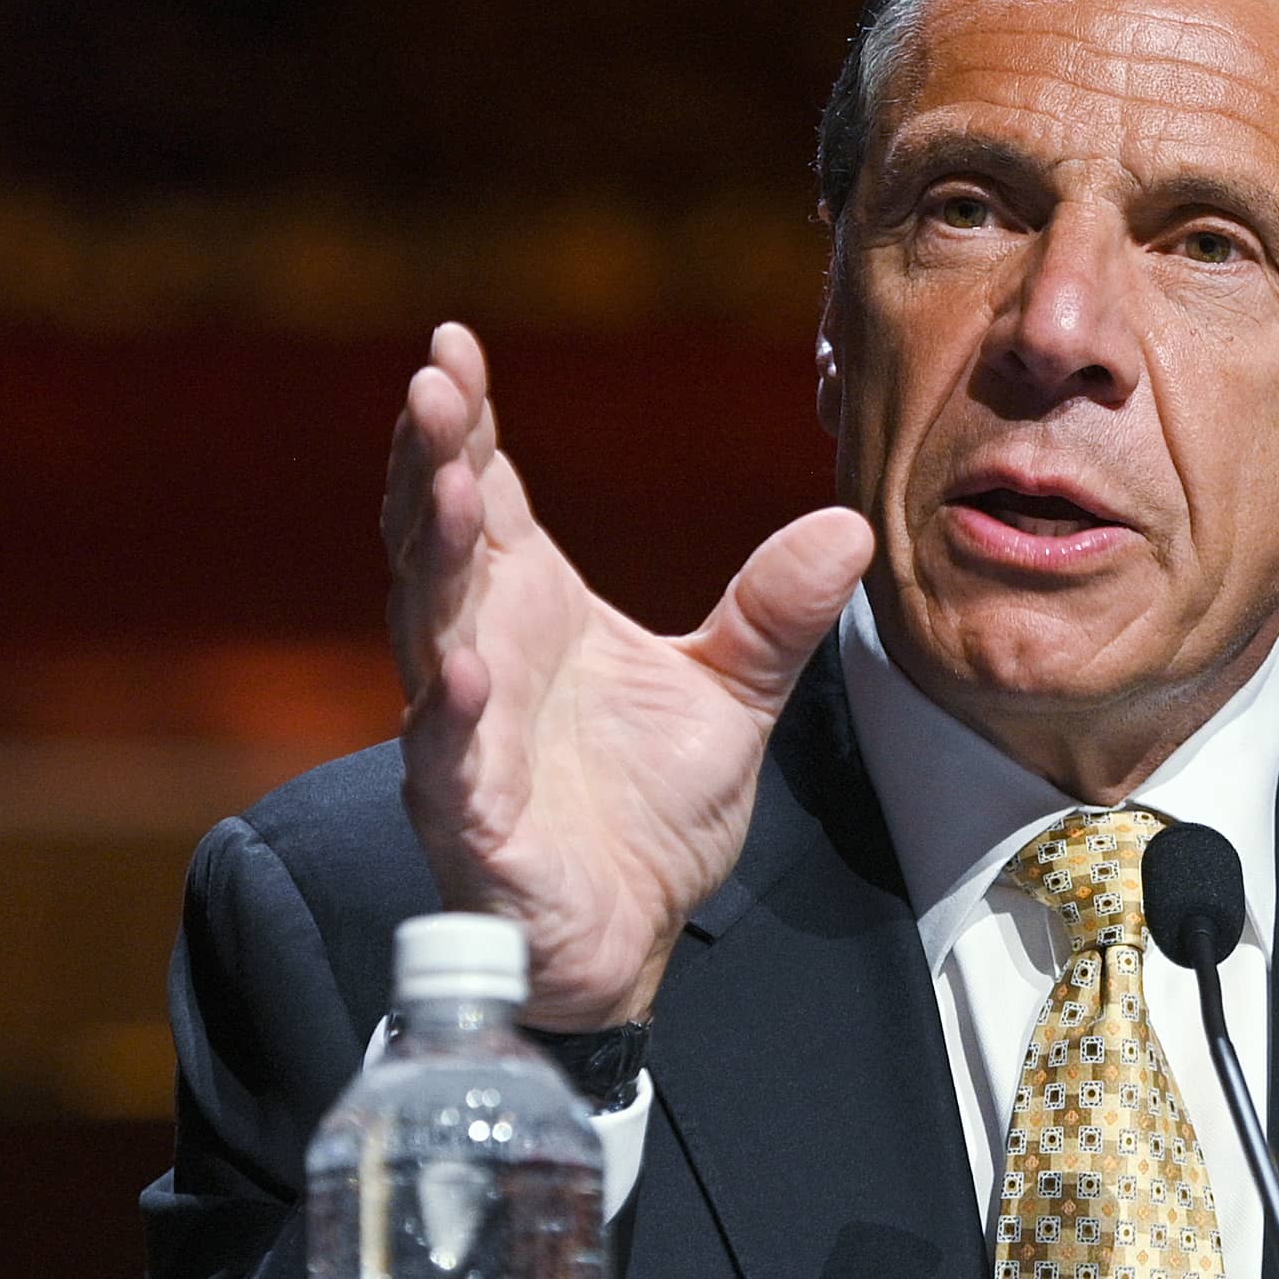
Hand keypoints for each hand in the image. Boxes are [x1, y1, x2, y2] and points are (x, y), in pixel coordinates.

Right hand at [384, 323, 873, 1028]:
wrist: (630, 935)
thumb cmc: (651, 810)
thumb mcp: (733, 695)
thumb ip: (773, 612)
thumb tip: (851, 526)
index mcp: (530, 607)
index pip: (486, 494)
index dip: (467, 422)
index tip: (457, 344)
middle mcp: (481, 654)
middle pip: (440, 541)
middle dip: (431, 461)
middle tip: (433, 386)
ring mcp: (464, 731)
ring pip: (427, 628)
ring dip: (434, 558)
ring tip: (447, 487)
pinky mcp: (469, 814)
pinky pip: (447, 756)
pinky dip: (448, 712)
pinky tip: (457, 667)